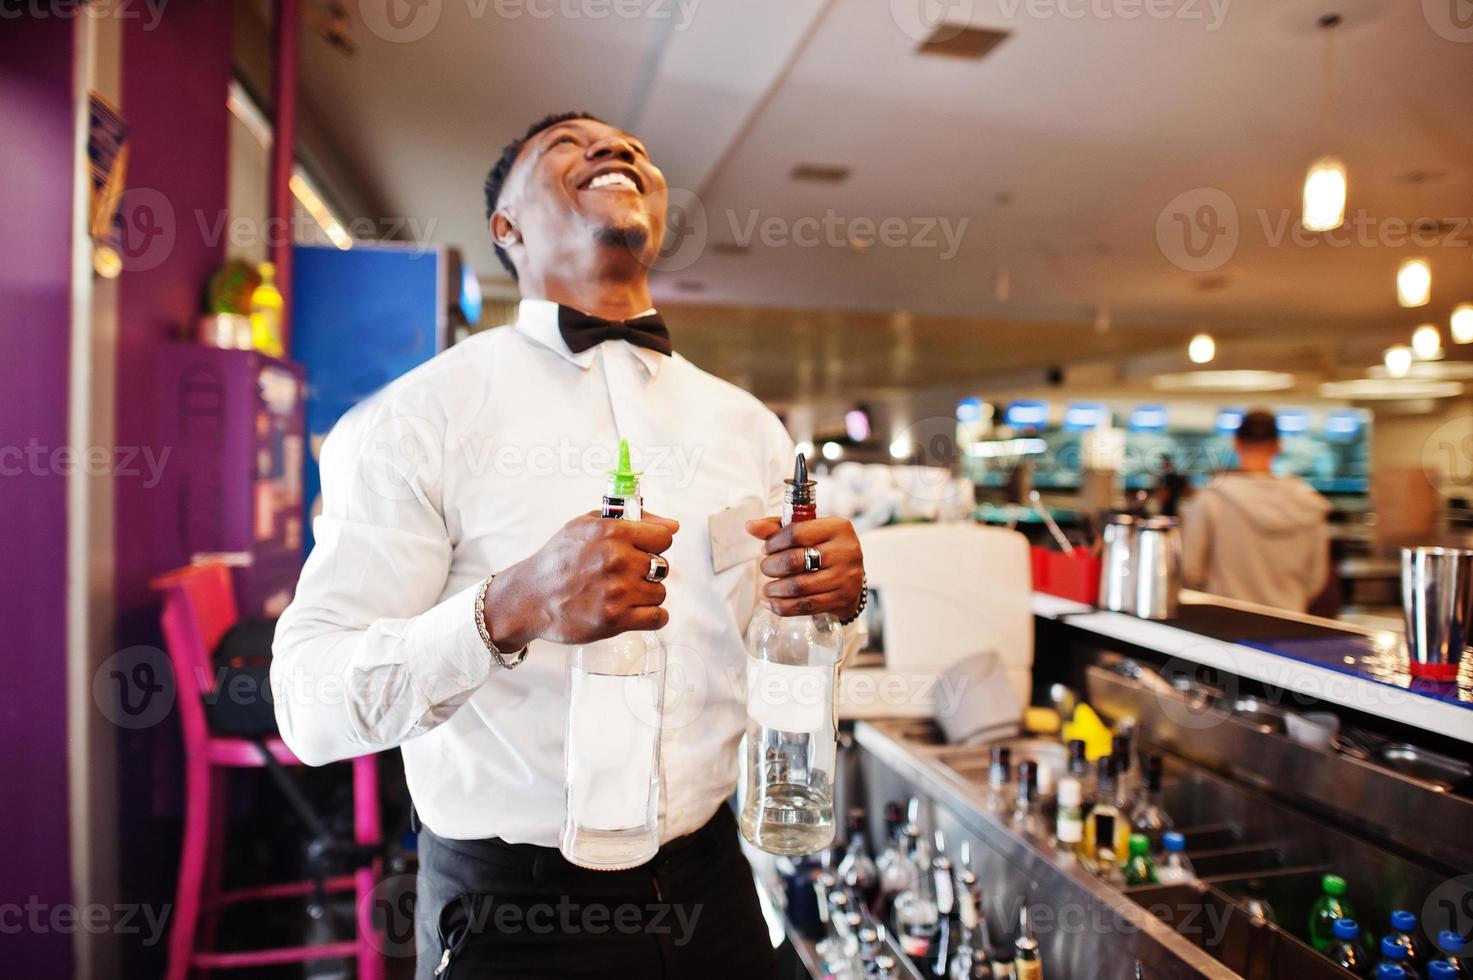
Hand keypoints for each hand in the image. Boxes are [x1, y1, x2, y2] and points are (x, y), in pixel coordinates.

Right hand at [483, 511, 678, 647]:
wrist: (529, 597)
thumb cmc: (557, 560)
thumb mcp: (586, 525)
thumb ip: (632, 520)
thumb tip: (672, 526)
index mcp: (612, 532)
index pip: (664, 537)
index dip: (655, 544)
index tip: (643, 551)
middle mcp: (617, 560)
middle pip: (663, 566)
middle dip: (647, 571)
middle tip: (626, 576)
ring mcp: (617, 591)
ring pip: (660, 593)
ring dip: (646, 595)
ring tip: (623, 595)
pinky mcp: (615, 619)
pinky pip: (658, 618)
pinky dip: (653, 617)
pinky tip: (637, 612)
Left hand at [745, 516, 863, 618]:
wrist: (852, 577)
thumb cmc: (824, 549)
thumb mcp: (806, 531)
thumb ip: (777, 528)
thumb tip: (751, 526)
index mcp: (837, 527)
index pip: (796, 532)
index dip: (773, 542)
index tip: (766, 549)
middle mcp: (845, 551)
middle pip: (794, 560)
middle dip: (771, 566)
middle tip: (765, 568)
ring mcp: (846, 577)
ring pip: (798, 586)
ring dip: (775, 589)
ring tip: (768, 588)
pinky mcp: (842, 599)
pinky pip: (805, 606)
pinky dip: (782, 606)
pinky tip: (770, 603)